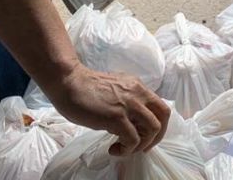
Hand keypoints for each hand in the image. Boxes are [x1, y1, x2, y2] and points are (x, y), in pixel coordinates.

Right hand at [46, 65, 170, 154]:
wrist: (69, 82)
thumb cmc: (85, 88)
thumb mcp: (115, 90)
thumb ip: (127, 101)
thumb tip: (131, 123)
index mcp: (138, 87)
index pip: (160, 106)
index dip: (157, 125)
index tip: (145, 137)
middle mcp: (138, 93)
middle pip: (163, 116)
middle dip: (156, 137)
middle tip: (140, 147)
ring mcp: (129, 104)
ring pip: (153, 129)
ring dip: (141, 145)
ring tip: (124, 148)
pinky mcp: (117, 117)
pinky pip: (133, 139)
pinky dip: (126, 149)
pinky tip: (114, 148)